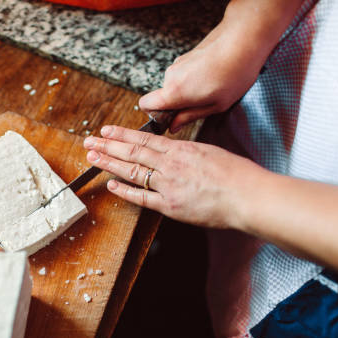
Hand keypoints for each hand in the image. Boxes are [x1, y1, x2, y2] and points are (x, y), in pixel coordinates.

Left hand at [84, 125, 266, 228]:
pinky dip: (124, 191)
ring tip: (92, 157)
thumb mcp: (210, 153)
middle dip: (108, 146)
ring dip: (109, 163)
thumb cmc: (237, 175)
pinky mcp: (171, 206)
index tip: (107, 130)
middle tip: (89, 141)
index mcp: (181, 150)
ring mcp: (168, 185)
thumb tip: (174, 152)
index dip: (122, 134)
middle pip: (132, 152)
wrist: (249, 196)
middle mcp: (170, 165)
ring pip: (132, 171)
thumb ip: (187, 153)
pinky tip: (110, 184)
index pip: (144, 139)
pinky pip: (142, 197)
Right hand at [138, 24, 262, 131]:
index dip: (154, 114)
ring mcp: (177, 64)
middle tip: (202, 104)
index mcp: (174, 92)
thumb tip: (174, 126)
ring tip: (213, 88)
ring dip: (188, 90)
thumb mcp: (216, 105)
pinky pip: (183, 75)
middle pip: (162, 96)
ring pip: (175, 85)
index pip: (145, 104)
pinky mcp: (186, 56)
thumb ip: (190, 117)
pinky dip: (194, 79)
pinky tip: (214, 77)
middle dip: (177, 103)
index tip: (170, 119)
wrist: (243, 39)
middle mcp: (170, 76)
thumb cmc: (234, 73)